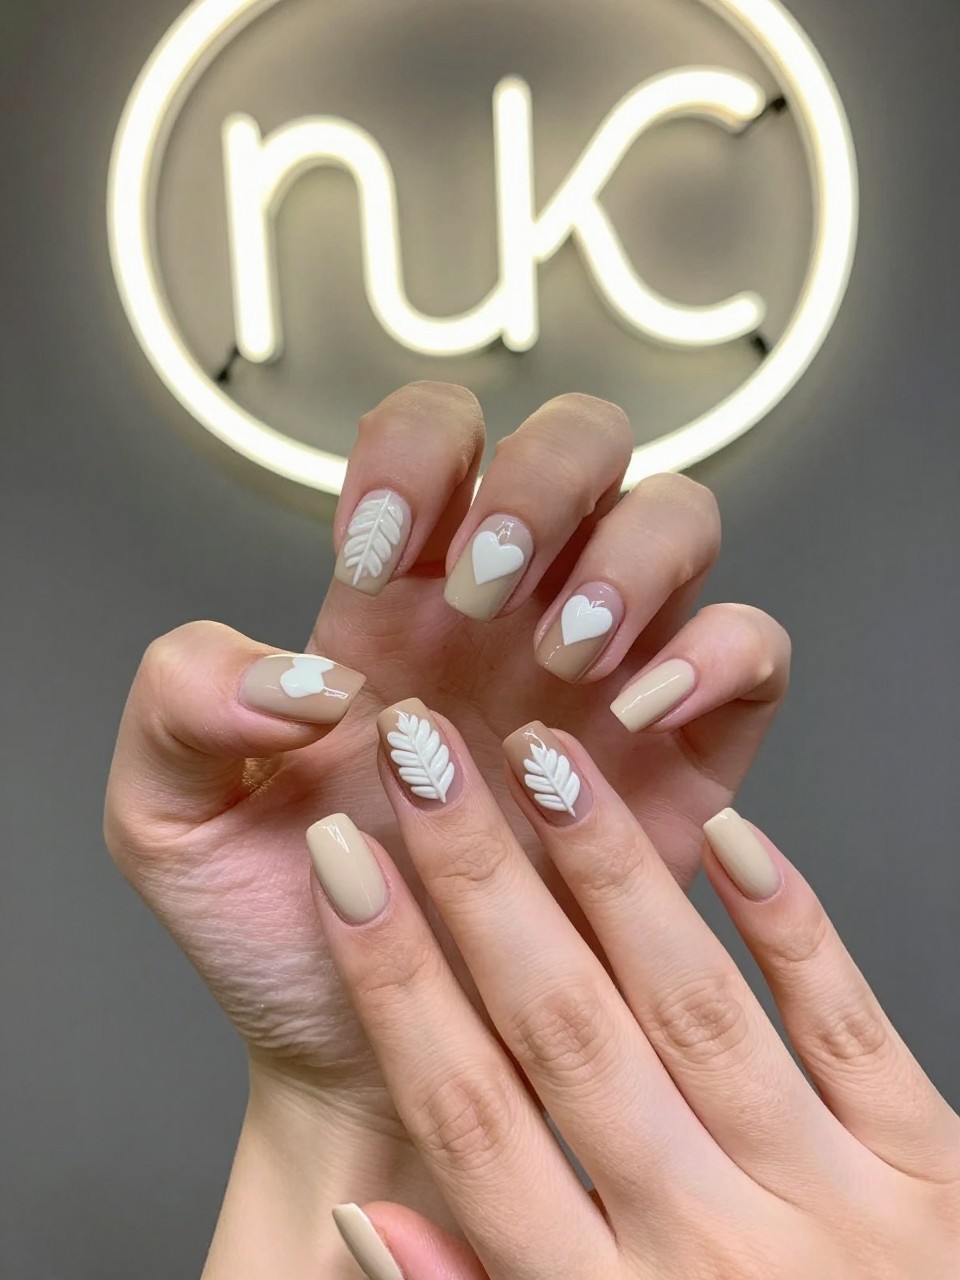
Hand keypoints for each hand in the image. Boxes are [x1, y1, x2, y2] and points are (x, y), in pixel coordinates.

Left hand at [104, 382, 788, 1111]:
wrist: (366, 1054)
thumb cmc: (283, 928)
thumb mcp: (167, 815)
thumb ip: (181, 700)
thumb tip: (307, 668)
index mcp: (397, 602)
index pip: (436, 435)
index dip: (415, 456)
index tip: (368, 558)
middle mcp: (512, 617)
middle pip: (580, 441)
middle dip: (540, 485)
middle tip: (483, 597)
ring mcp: (605, 677)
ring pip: (678, 519)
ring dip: (629, 561)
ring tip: (560, 660)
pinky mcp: (682, 757)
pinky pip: (752, 650)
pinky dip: (717, 654)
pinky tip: (639, 712)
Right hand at [311, 708, 959, 1279]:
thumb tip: (363, 1215)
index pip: (470, 1117)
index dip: (395, 984)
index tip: (345, 867)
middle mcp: (709, 1250)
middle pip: (565, 1035)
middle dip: (479, 882)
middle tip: (421, 760)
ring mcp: (834, 1205)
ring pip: (694, 1009)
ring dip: (611, 874)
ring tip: (545, 760)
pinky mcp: (936, 1169)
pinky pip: (852, 1029)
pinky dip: (790, 926)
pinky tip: (730, 832)